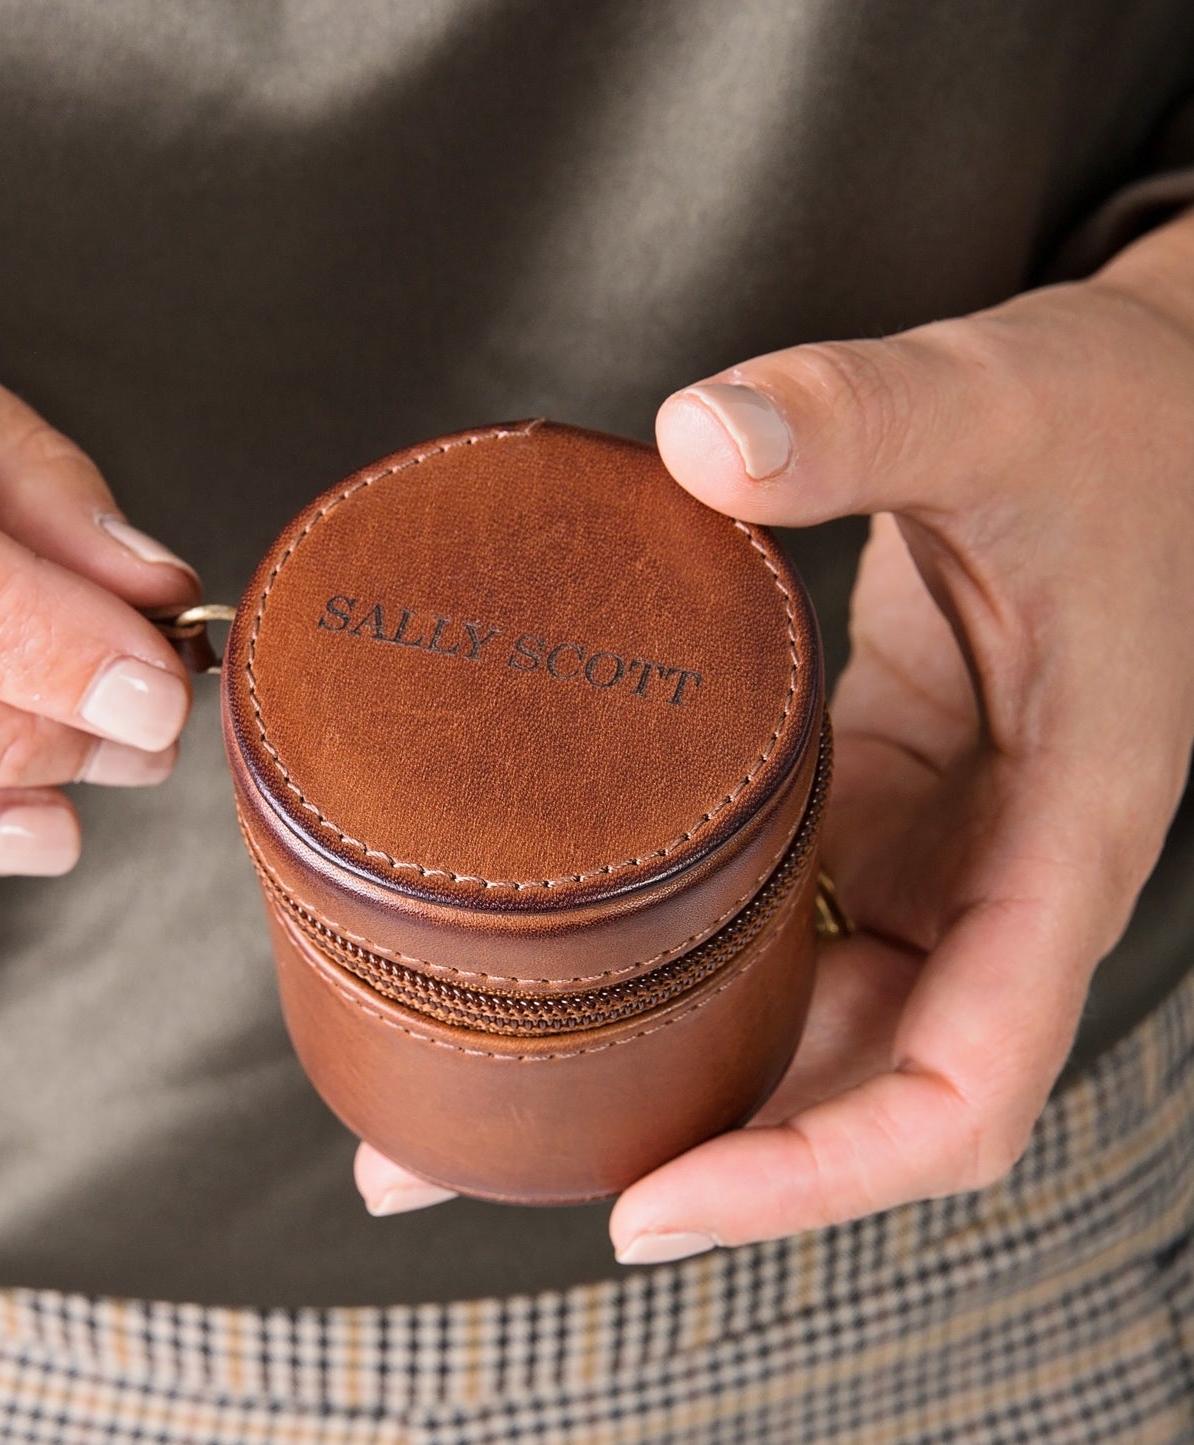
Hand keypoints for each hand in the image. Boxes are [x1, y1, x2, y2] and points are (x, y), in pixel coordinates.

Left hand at [354, 206, 1193, 1257]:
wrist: (1158, 409)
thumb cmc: (1114, 419)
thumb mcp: (997, 401)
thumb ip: (864, 416)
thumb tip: (701, 440)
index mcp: (1065, 832)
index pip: (966, 1084)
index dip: (820, 1171)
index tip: (659, 1204)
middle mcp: (1003, 874)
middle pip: (871, 1090)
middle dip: (722, 1159)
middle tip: (521, 1176)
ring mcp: (943, 846)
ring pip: (832, 1020)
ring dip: (706, 1079)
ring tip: (531, 1101)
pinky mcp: (889, 800)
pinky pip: (805, 925)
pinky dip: (719, 971)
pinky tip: (608, 973)